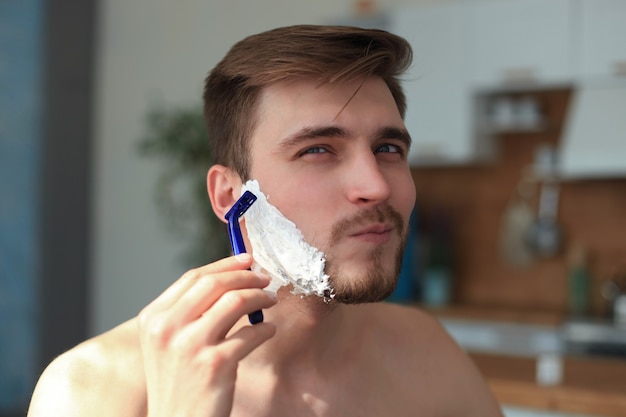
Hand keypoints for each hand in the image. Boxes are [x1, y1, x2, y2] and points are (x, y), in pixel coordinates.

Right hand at [138, 254, 276, 416]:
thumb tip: (231, 279)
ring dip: (260, 297)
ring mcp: (190, 346)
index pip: (193, 277)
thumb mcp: (168, 342)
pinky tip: (269, 330)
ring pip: (236, 301)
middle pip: (215, 284)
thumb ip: (190, 311)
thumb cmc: (178, 382)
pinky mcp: (215, 364)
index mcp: (153, 318)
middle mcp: (167, 328)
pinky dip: (266, 328)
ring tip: (270, 301)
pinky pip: (251, 333)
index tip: (246, 260)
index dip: (224, 265)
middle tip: (265, 280)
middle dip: (246, 277)